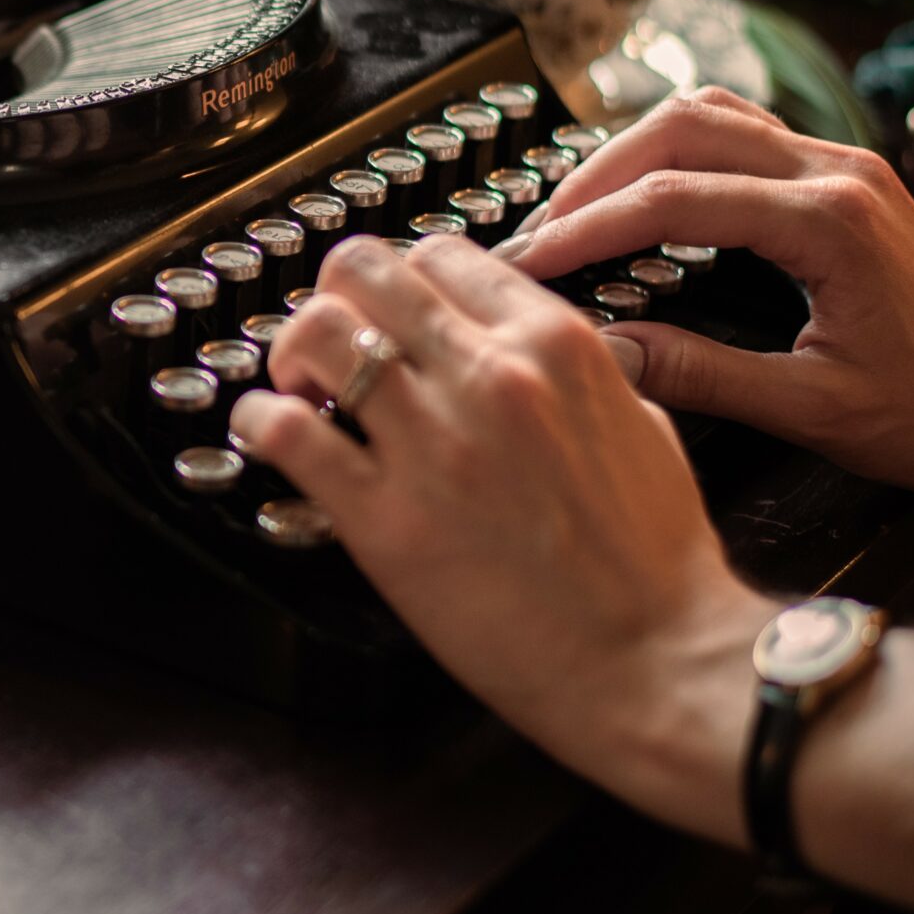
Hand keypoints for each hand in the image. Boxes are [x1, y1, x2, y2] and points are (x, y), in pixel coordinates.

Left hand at [234, 237, 768, 842]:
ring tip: (299, 387)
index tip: (387, 314)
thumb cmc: (653, 564)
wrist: (652, 658)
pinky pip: (289, 432)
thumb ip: (580, 374)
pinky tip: (268, 433)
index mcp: (555, 345)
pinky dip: (260, 421)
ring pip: (318, 331)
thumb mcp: (641, 425)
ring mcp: (433, 441)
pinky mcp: (384, 516)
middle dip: (334, 296)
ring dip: (291, 350)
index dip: (401, 282)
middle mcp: (489, 374)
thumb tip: (532, 353)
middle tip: (330, 341)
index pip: (442, 254)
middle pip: (365, 270)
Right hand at [495, 89, 913, 497]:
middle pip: (680, 129)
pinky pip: (741, 133)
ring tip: (578, 208)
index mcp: (828, 223)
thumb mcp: (815, 409)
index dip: (585, 228)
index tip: (529, 259)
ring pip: (710, 113)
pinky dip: (677, 152)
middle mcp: (836, 172)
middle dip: (594, 176)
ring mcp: (842, 166)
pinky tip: (645, 197)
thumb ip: (703, 375)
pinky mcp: (843, 179)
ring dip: (633, 150)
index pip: (671, 199)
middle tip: (538, 232)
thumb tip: (606, 351)